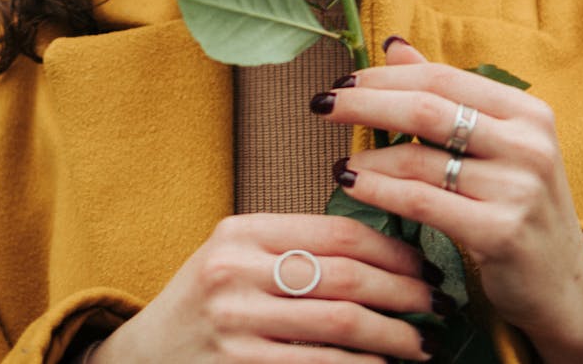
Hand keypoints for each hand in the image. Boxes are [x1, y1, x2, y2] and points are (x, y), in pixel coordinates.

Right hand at [88, 212, 439, 362]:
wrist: (145, 358)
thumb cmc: (207, 300)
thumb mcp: (237, 255)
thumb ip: (294, 245)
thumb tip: (384, 251)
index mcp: (241, 231)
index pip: (336, 231)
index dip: (391, 249)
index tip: (424, 262)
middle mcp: (236, 272)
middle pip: (346, 277)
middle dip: (404, 292)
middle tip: (437, 303)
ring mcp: (237, 324)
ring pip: (341, 325)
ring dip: (394, 336)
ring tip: (423, 343)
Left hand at [311, 38, 582, 363]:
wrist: (562, 283)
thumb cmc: (516, 201)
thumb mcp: (493, 142)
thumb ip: (445, 94)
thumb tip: (393, 45)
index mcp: (526, 111)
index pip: (441, 77)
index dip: (386, 76)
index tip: (343, 80)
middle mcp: (528, 143)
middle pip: (427, 109)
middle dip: (366, 103)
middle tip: (322, 103)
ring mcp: (518, 188)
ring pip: (420, 159)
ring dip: (369, 158)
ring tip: (339, 163)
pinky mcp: (501, 232)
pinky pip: (422, 202)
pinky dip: (380, 191)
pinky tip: (353, 185)